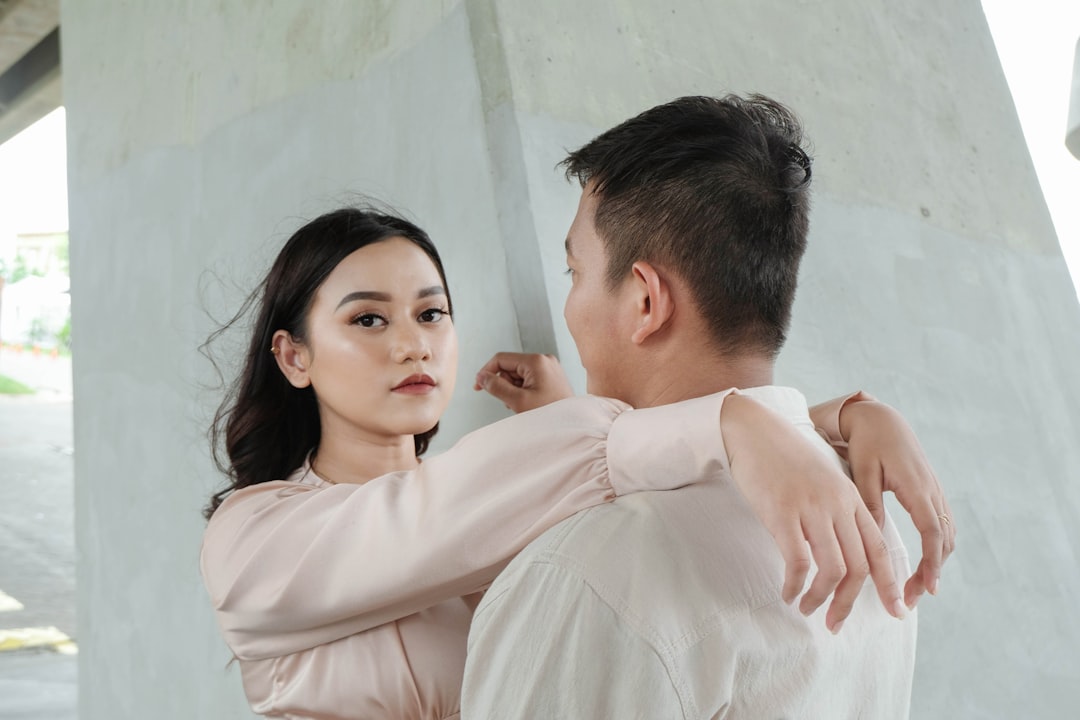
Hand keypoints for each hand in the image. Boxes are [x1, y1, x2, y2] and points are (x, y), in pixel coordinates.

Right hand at [474, 352, 574, 413]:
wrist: (573, 425)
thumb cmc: (549, 414)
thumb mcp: (518, 401)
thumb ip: (496, 387)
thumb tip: (481, 377)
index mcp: (536, 361)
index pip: (501, 359)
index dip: (486, 372)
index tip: (478, 387)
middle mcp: (544, 359)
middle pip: (510, 367)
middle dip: (504, 384)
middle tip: (510, 402)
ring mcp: (549, 367)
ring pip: (518, 374)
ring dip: (513, 389)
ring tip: (522, 405)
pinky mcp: (551, 376)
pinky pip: (529, 379)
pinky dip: (523, 390)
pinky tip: (529, 403)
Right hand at [720, 393, 906, 631]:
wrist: (752, 429)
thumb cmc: (782, 458)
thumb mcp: (820, 481)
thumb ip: (834, 511)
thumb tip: (837, 552)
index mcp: (850, 498)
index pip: (880, 549)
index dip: (889, 584)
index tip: (895, 610)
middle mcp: (837, 504)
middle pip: (860, 567)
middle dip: (850, 603)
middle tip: (835, 623)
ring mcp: (811, 508)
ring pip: (833, 570)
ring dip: (821, 599)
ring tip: (807, 608)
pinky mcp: (782, 512)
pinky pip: (797, 562)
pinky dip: (795, 586)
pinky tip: (787, 592)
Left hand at [839, 399, 955, 608]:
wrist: (881, 418)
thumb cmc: (867, 444)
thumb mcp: (862, 473)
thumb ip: (869, 506)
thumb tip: (871, 542)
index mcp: (916, 488)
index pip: (932, 534)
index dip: (930, 564)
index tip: (926, 590)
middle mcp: (932, 491)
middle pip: (942, 542)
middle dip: (930, 573)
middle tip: (908, 598)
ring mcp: (936, 491)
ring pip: (946, 535)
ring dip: (935, 563)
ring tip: (914, 587)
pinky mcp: (932, 491)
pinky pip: (943, 524)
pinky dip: (938, 547)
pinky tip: (923, 562)